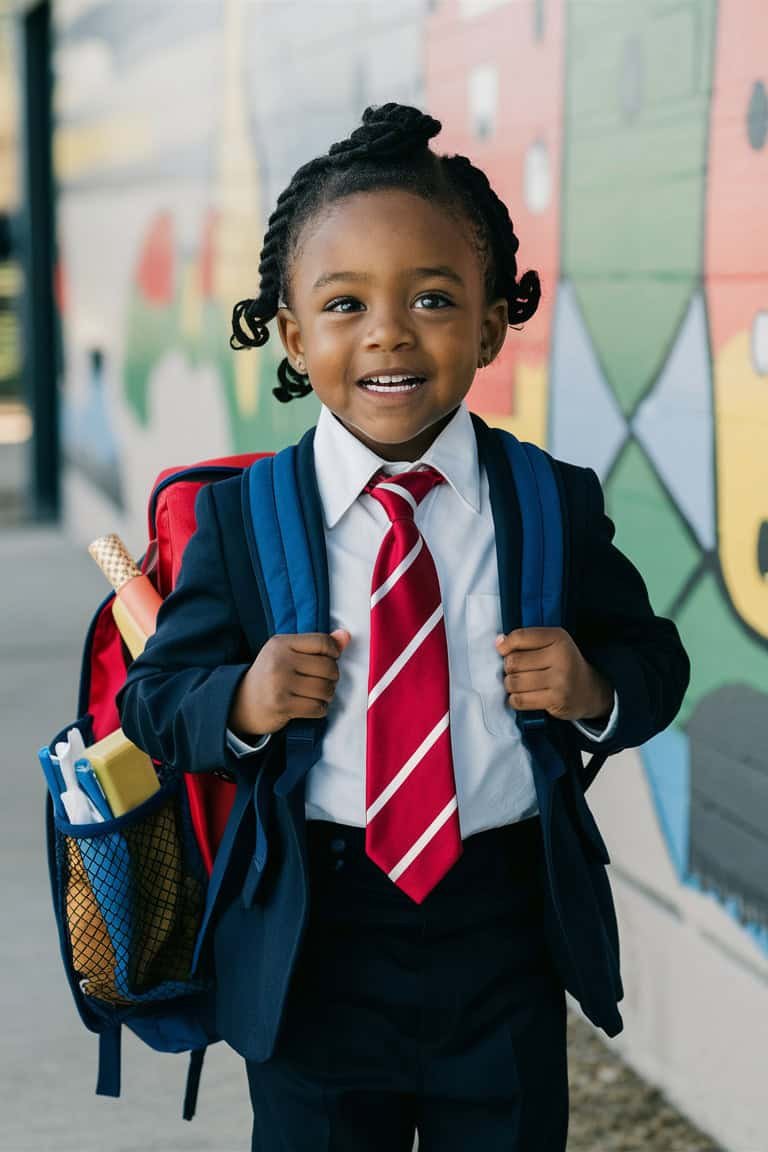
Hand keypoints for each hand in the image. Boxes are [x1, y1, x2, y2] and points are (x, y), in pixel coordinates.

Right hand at [229, 628, 350, 735]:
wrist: (241, 702)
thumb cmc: (270, 675)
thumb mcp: (288, 653)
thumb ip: (318, 645)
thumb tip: (345, 636)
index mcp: (281, 643)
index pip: (322, 642)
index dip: (334, 652)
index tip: (331, 659)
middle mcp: (280, 661)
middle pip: (328, 667)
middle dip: (332, 677)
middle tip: (323, 680)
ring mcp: (280, 683)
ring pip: (325, 689)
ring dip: (327, 695)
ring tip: (317, 694)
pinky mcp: (282, 705)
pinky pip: (317, 707)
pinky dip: (320, 709)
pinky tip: (311, 705)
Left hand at [495, 627, 612, 722]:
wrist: (590, 691)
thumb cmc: (564, 665)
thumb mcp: (551, 644)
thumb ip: (525, 641)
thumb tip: (499, 643)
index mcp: (558, 638)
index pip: (520, 637)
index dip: (505, 646)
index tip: (503, 651)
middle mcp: (561, 657)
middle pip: (513, 662)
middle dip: (509, 668)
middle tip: (516, 671)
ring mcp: (560, 679)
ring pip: (514, 682)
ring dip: (511, 685)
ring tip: (520, 684)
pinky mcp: (556, 700)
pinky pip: (520, 700)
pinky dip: (515, 699)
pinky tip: (522, 696)